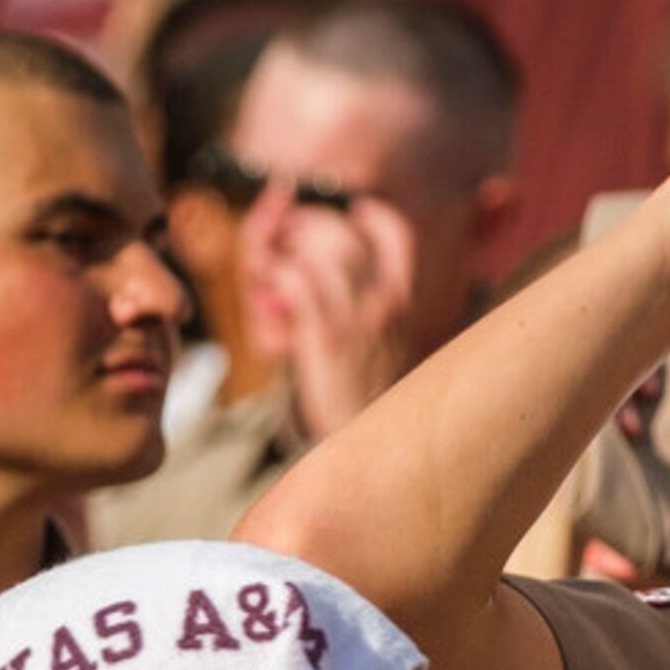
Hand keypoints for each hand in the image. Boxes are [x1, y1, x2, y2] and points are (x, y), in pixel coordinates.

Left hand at [247, 194, 421, 441]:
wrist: (376, 456)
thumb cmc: (362, 399)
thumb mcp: (372, 346)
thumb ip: (347, 302)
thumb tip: (293, 270)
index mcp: (402, 302)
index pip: (397, 235)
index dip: (368, 214)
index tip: (344, 213)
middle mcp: (387, 303)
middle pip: (341, 233)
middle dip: (300, 227)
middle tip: (275, 241)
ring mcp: (361, 318)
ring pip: (316, 251)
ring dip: (281, 254)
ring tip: (267, 275)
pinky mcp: (329, 337)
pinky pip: (297, 283)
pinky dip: (275, 282)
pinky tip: (270, 305)